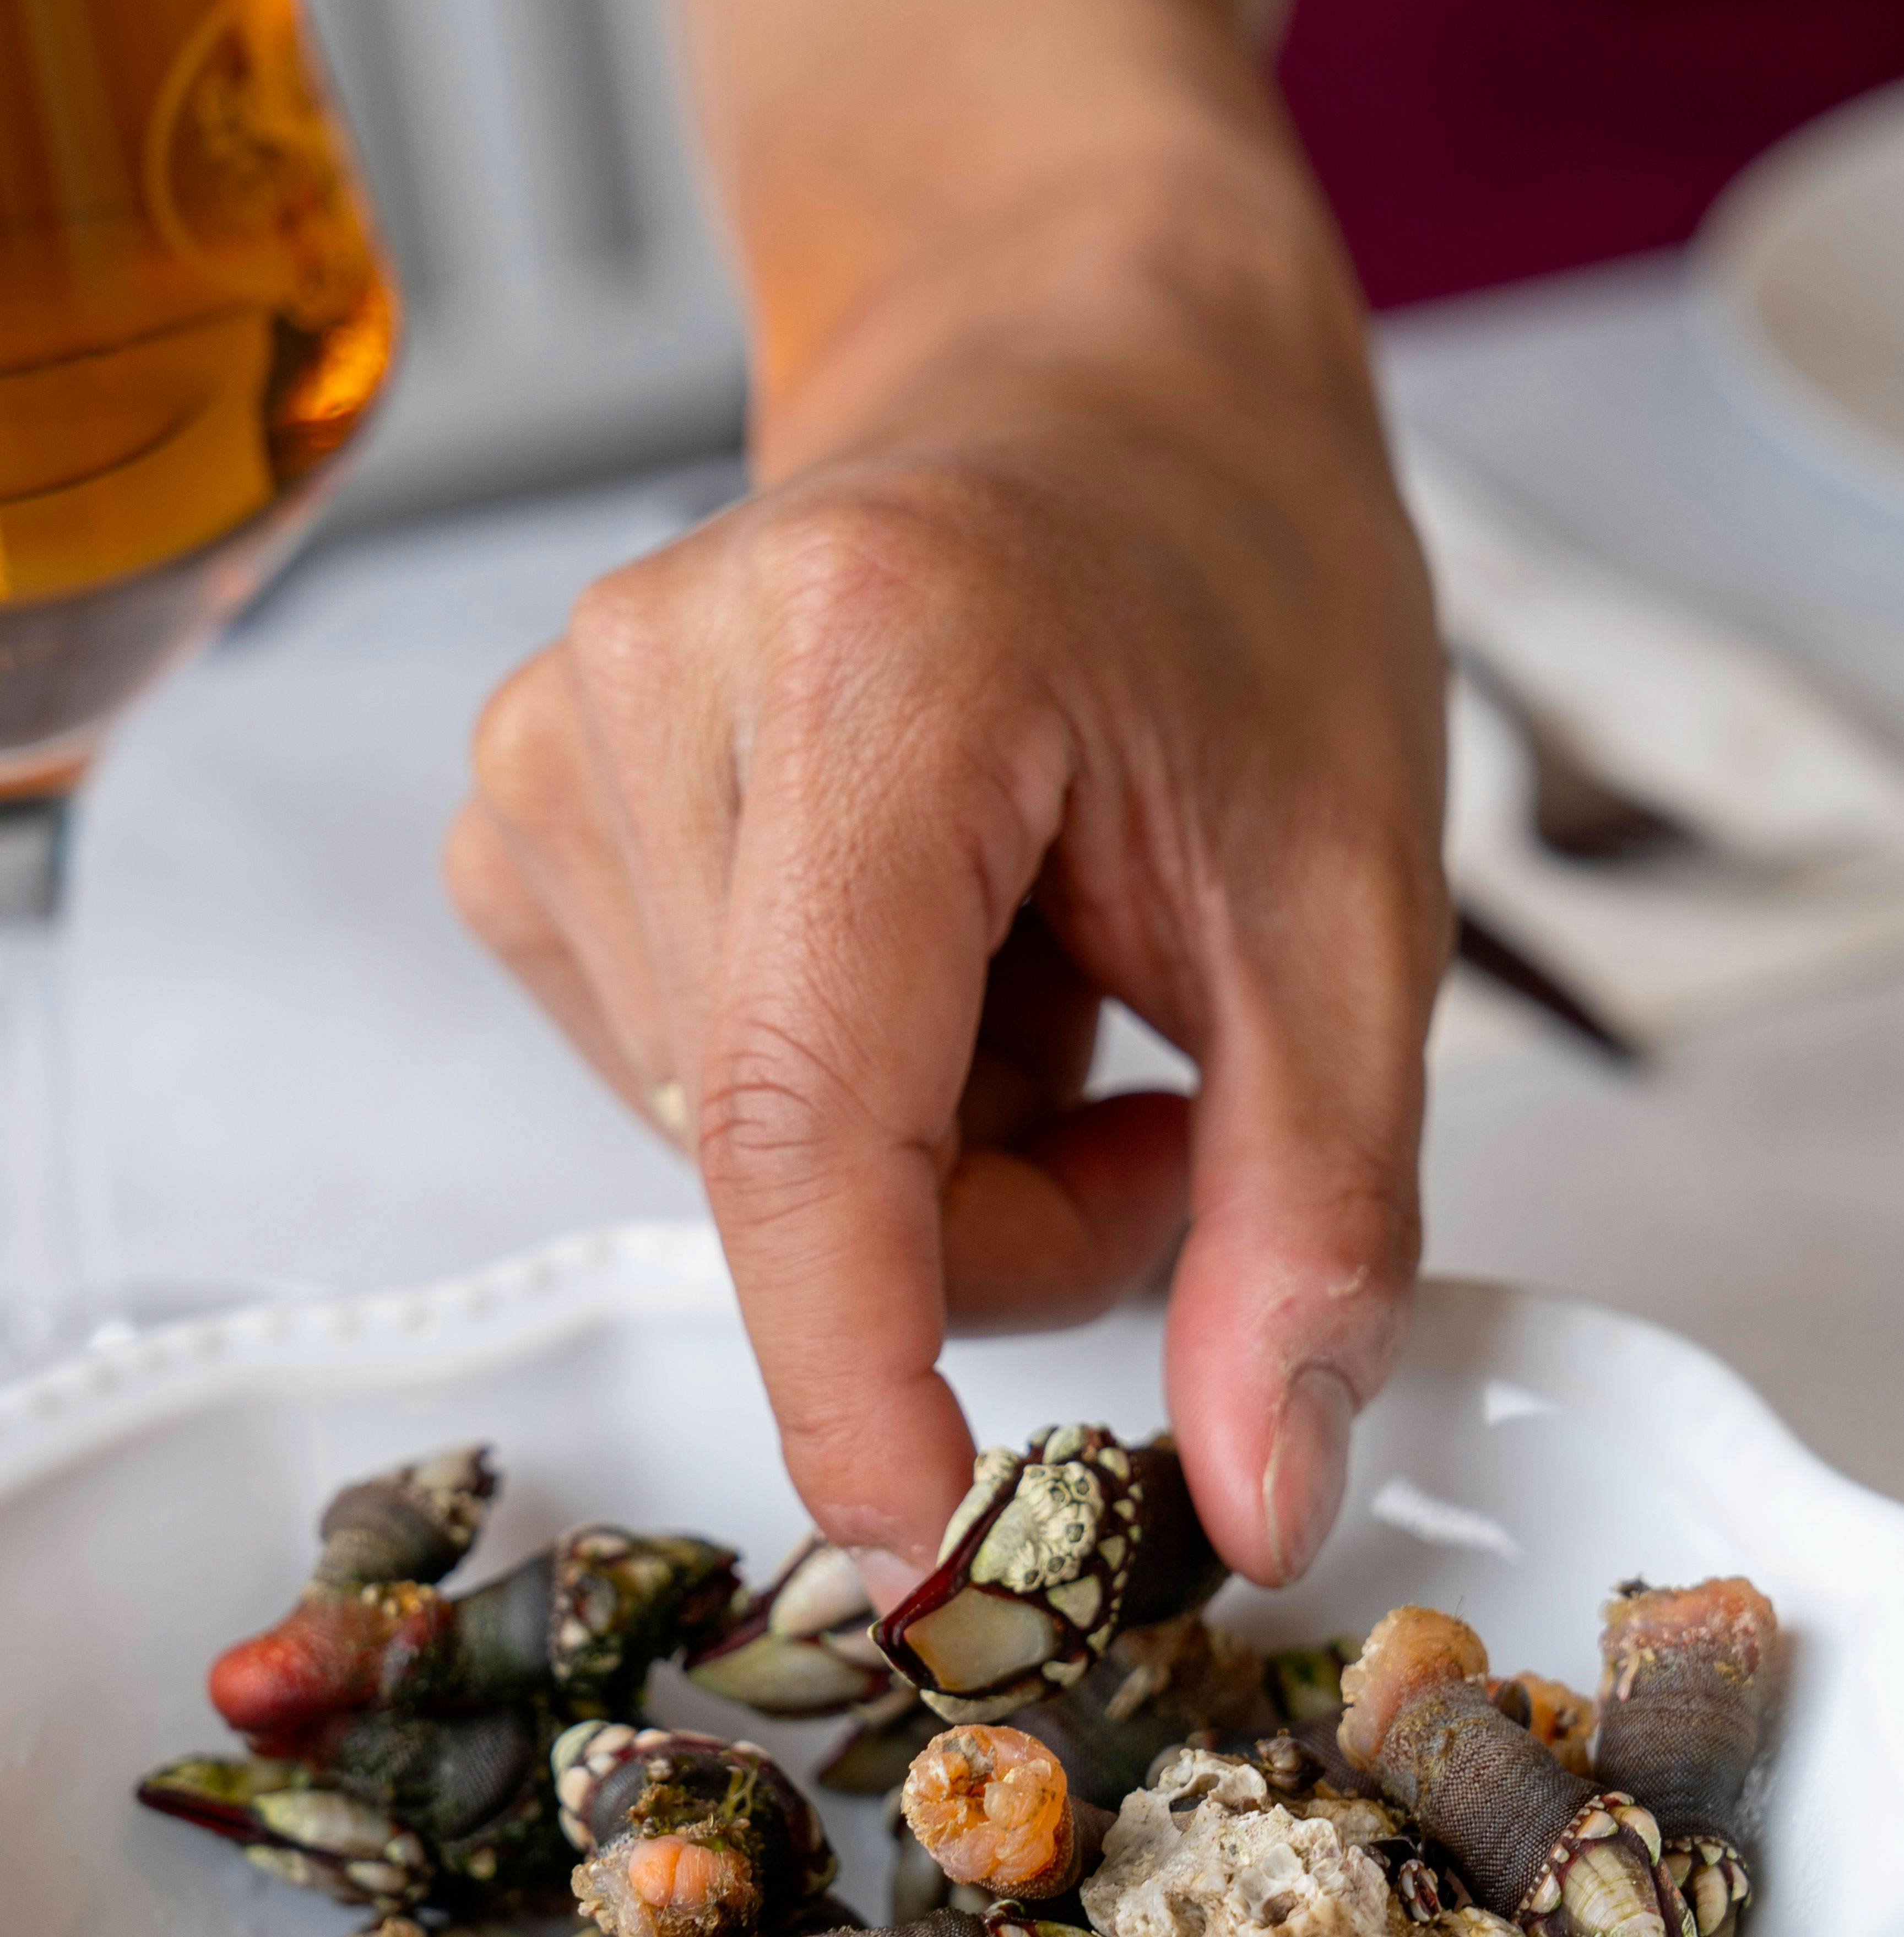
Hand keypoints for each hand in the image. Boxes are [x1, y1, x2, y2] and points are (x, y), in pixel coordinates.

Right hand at [446, 208, 1447, 1589]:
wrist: (1095, 376)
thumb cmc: (1233, 590)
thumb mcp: (1352, 903)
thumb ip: (1316, 1217)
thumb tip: (1257, 1498)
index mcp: (880, 660)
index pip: (809, 1110)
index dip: (857, 1368)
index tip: (937, 1560)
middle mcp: (656, 678)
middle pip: (790, 1166)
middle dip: (996, 1223)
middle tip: (1162, 1092)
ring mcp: (554, 736)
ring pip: (732, 1153)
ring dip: (924, 1156)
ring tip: (1043, 967)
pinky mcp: (518, 812)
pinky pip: (680, 1089)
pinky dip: (833, 1090)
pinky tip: (920, 943)